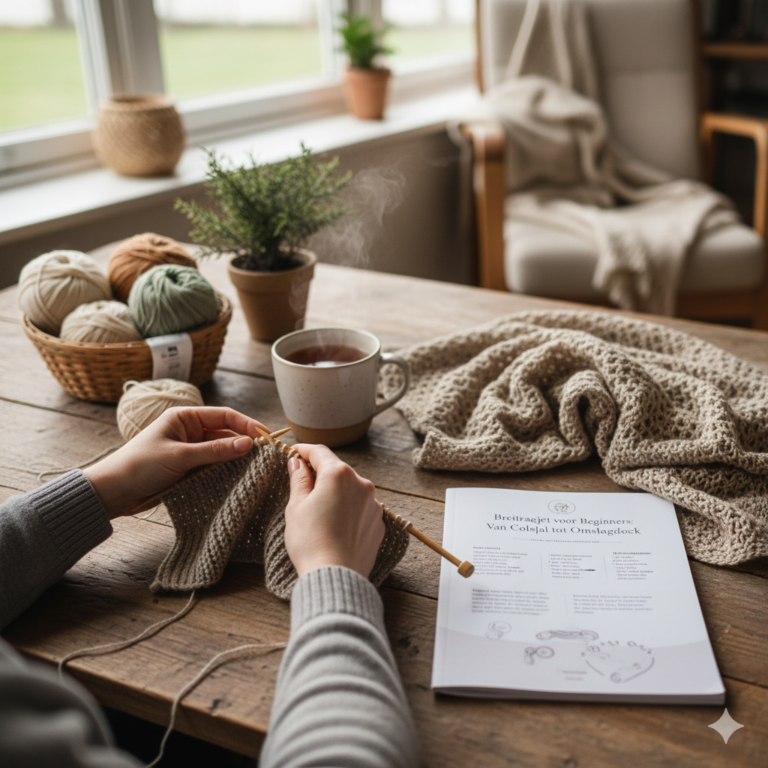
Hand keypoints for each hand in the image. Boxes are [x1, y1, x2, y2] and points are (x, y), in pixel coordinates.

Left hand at [84, 407, 266, 518]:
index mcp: (185, 417)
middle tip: (267, 454)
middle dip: (245, 442)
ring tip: (257, 466)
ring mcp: (189, 449)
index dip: (248, 424)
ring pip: (221, 450)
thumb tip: (249, 444)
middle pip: (226, 432)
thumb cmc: (141, 466)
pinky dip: (225, 469)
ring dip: (236, 457)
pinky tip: (238, 476)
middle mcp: (189, 430)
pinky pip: (213, 465)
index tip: (267, 436)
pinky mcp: (187, 467)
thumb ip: (216, 450)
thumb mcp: (181, 456)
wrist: (113, 491)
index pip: (225, 415)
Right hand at [284, 444, 385, 577]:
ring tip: (319, 511)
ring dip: (336, 493)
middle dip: (320, 474)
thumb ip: (299, 479)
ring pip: (351, 489)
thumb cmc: (310, 541)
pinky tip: (335, 525)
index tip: (294, 453)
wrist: (335, 577)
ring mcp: (373, 504)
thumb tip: (297, 462)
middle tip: (302, 484)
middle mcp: (361, 484)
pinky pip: (360, 507)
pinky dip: (348, 509)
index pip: (320, 452)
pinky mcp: (379, 522)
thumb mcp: (296, 506)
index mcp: (339, 475)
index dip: (304, 451)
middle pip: (337, 470)